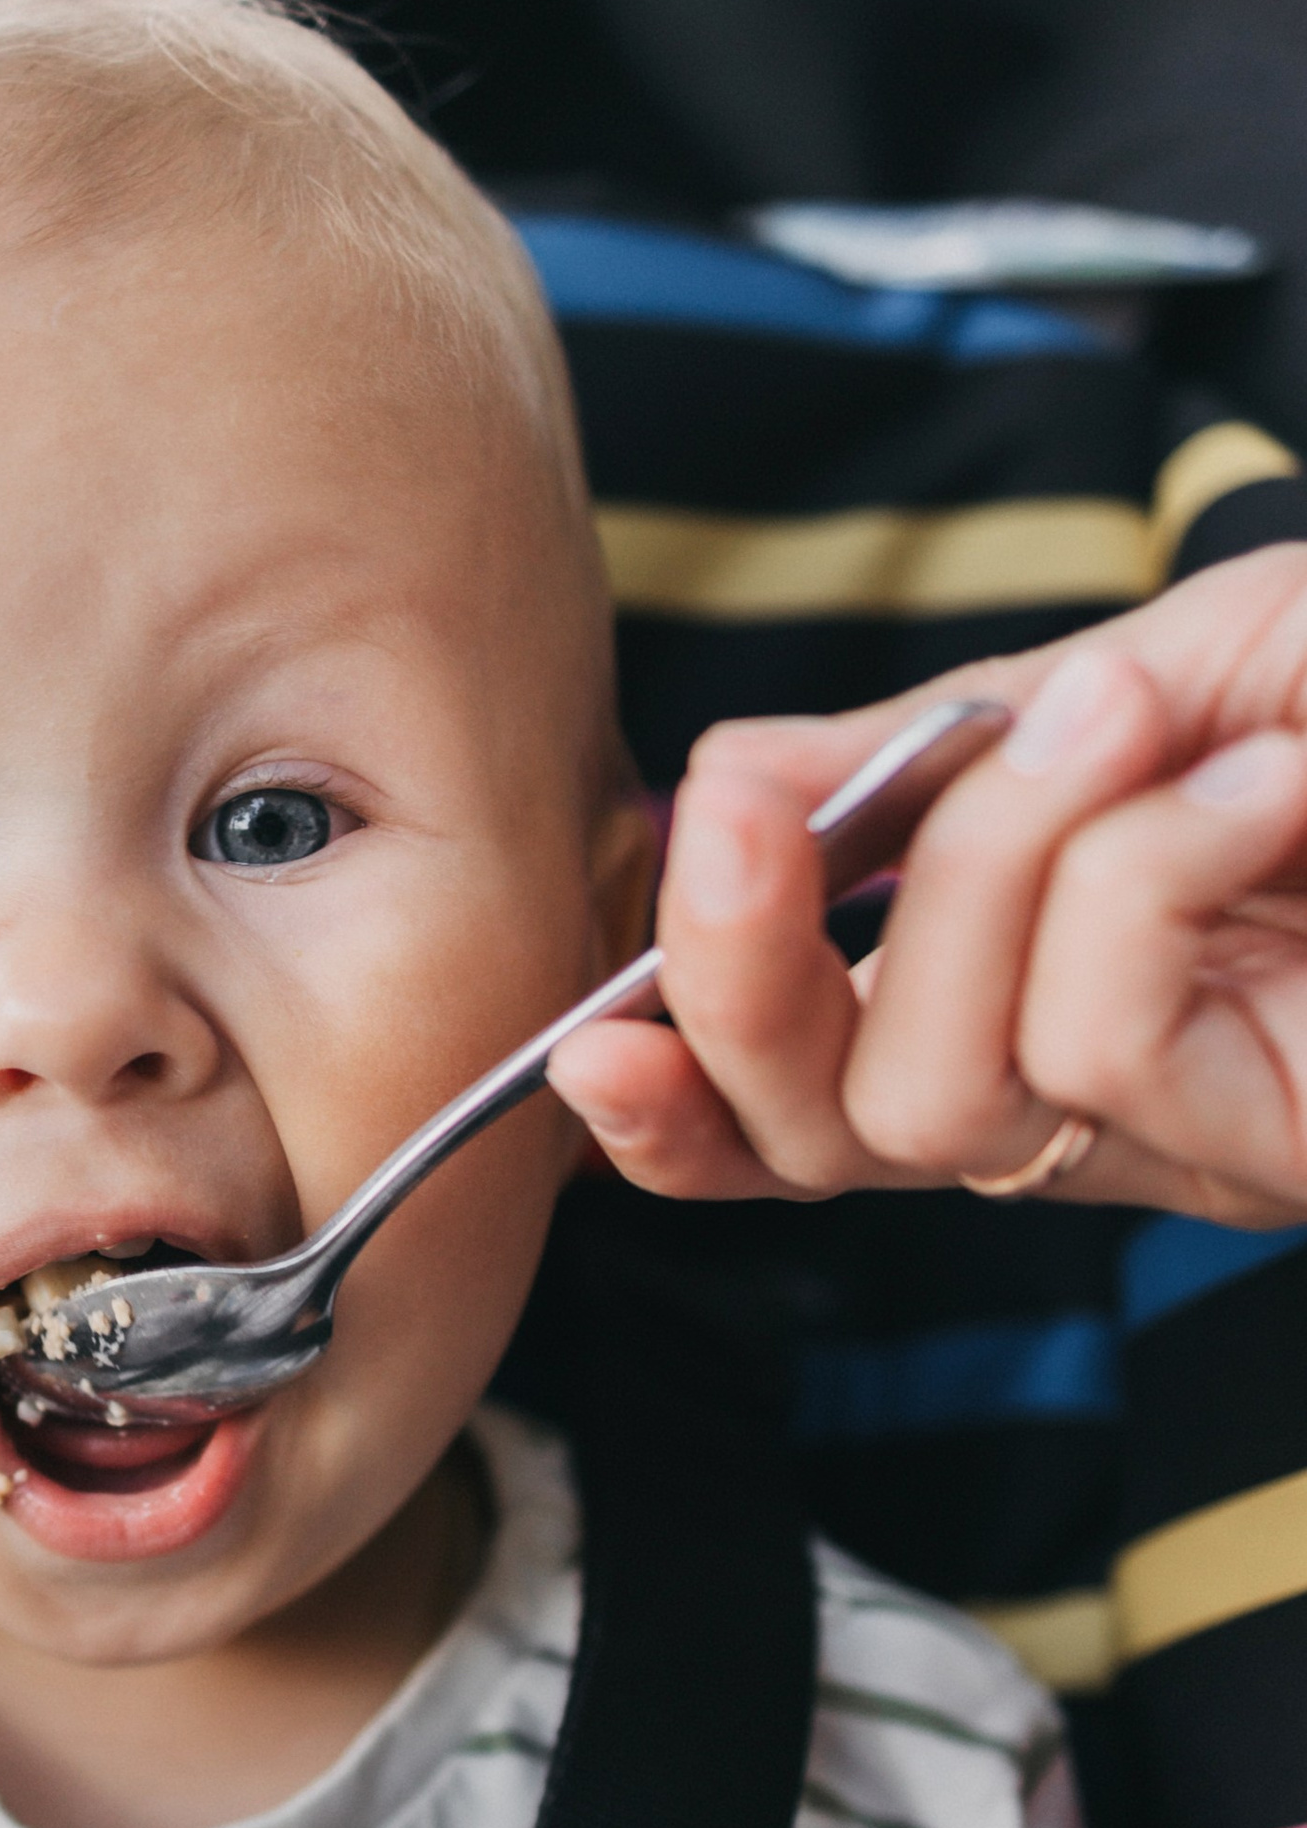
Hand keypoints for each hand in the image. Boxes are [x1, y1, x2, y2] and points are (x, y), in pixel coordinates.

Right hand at [551, 546, 1306, 1228]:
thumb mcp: (1120, 677)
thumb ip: (925, 748)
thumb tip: (720, 774)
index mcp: (1028, 1003)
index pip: (801, 1103)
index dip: (675, 1103)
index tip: (588, 1044)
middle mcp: (1082, 1102)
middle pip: (814, 1136)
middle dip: (736, 979)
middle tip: (740, 813)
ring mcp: (1173, 1137)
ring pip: (925, 1100)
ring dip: (987, 864)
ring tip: (1124, 712)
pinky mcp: (1264, 1150)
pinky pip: (1091, 1043)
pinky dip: (1143, 869)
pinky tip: (1259, 781)